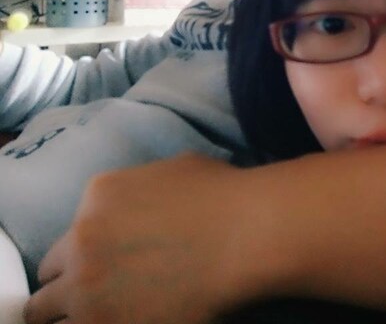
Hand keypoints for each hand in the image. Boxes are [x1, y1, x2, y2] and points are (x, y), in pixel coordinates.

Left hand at [24, 154, 274, 323]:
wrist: (245, 233)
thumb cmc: (221, 194)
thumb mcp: (174, 171)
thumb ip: (139, 189)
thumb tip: (141, 207)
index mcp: (98, 196)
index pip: (67, 237)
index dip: (82, 254)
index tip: (100, 265)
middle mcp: (82, 240)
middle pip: (49, 279)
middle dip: (66, 287)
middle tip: (94, 296)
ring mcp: (88, 288)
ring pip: (46, 316)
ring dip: (73, 314)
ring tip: (103, 313)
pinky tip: (120, 319)